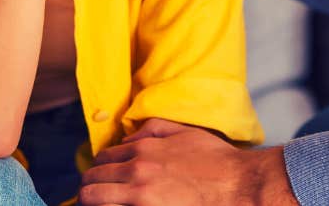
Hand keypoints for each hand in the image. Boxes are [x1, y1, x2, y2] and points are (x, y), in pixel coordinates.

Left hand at [78, 119, 298, 205]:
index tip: (102, 178)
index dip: (99, 170)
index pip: (102, 159)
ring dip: (92, 201)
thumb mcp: (185, 133)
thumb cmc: (217, 161)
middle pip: (91, 181)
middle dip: (90, 188)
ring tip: (99, 204)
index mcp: (143, 149)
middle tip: (94, 196)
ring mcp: (139, 197)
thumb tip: (128, 138)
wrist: (237, 186)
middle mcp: (136, 171)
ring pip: (92, 199)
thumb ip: (153, 129)